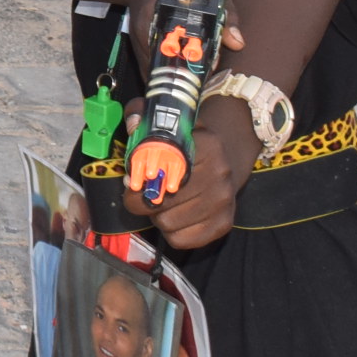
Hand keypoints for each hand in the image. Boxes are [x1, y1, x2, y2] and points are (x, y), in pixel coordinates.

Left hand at [122, 96, 252, 249]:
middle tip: (140, 194)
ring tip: (160, 203)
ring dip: (156, 216)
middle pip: (160, 203)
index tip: (130, 179)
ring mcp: (224, 202)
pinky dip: (171, 232)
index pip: (162, 171)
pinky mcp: (224, 225)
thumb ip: (144, 116)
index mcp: (206, 146)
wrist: (226, 159)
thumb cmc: (186, 143)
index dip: (138, 179)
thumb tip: (133, 124)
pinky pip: (181, 240)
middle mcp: (220, 175)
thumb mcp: (167, 122)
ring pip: (167, 223)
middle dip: (141, 201)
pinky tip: (173, 216)